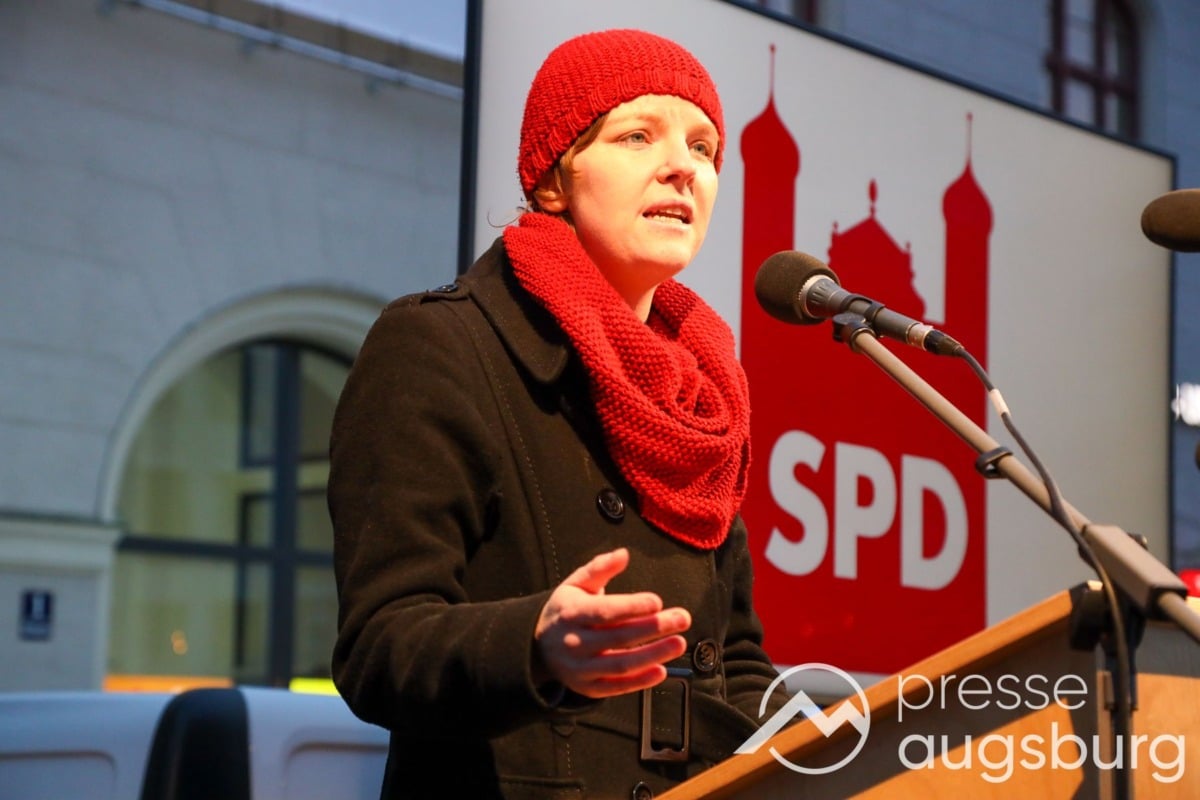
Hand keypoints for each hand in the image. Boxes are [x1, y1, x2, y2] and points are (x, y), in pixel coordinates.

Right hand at [534, 547, 690, 698]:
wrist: (538, 647)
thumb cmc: (566, 611)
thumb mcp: (576, 584)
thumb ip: (600, 568)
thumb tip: (623, 554)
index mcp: (572, 613)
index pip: (604, 611)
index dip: (632, 607)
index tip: (657, 601)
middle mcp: (574, 642)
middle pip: (619, 637)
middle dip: (654, 628)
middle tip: (681, 618)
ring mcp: (581, 668)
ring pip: (621, 664)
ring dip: (653, 655)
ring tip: (678, 643)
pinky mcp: (588, 687)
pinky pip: (617, 687)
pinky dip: (640, 681)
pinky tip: (661, 670)